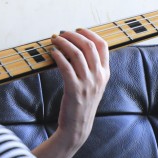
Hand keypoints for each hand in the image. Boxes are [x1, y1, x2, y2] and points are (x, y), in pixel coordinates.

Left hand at [50, 28, 109, 149]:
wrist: (78, 127)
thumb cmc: (82, 104)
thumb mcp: (94, 85)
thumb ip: (92, 69)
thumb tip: (79, 48)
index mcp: (105, 73)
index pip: (103, 46)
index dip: (90, 34)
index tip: (77, 30)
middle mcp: (98, 77)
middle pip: (88, 46)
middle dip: (73, 35)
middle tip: (61, 33)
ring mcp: (87, 83)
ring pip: (76, 54)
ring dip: (64, 43)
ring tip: (54, 40)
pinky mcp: (74, 90)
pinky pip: (66, 67)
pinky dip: (58, 57)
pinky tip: (52, 53)